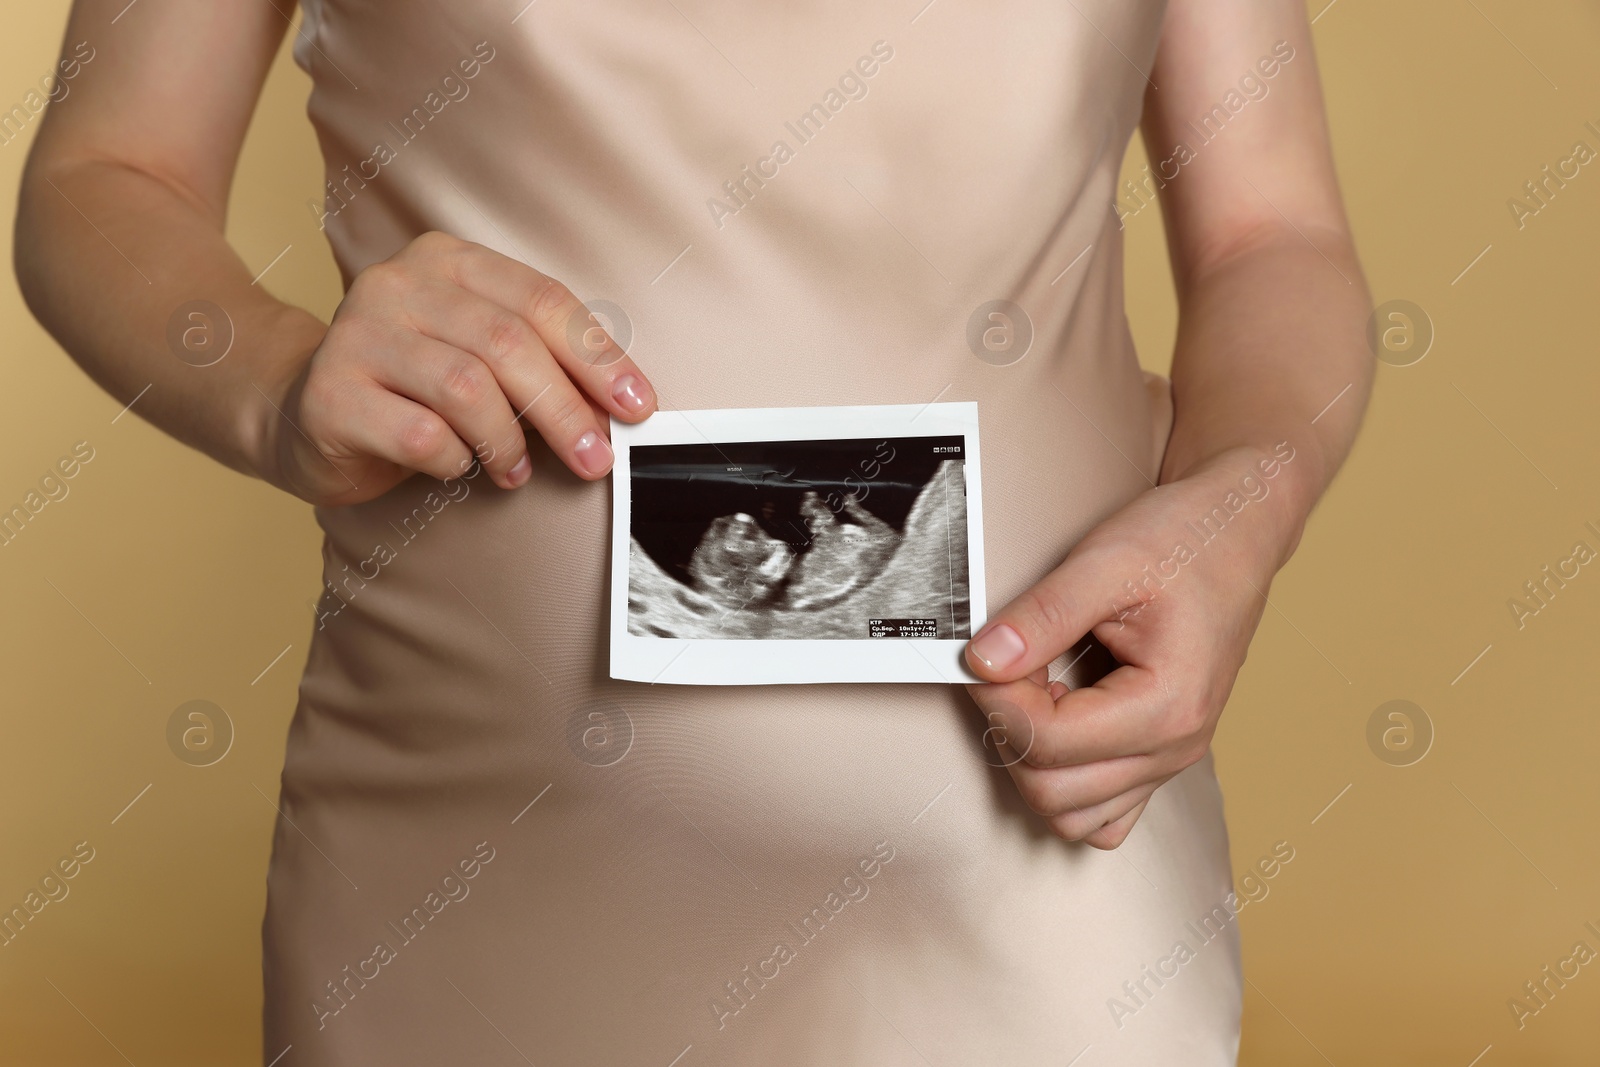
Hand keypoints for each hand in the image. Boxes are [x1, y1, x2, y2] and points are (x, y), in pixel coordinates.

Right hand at [260, 231, 655, 505]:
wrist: (307, 414)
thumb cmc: (413, 390)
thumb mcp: (479, 357)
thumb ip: (540, 360)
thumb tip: (621, 403)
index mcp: (446, 260)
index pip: (541, 300)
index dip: (597, 356)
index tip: (637, 406)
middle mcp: (397, 284)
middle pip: (507, 343)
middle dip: (564, 408)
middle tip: (594, 458)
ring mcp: (356, 335)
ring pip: (466, 387)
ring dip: (508, 440)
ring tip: (516, 470)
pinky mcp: (331, 394)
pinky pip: (422, 435)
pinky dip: (455, 460)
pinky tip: (457, 468)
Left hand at [963, 445, 1309, 848]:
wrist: (1236, 531)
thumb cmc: (1184, 540)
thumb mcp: (1104, 561)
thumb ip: (1040, 616)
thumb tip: (982, 663)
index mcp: (1168, 706)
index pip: (1046, 741)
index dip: (997, 698)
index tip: (985, 652)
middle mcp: (1175, 748)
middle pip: (1052, 790)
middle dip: (1011, 728)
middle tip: (1009, 665)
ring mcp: (1170, 759)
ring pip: (1070, 814)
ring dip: (1032, 761)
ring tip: (1035, 690)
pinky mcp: (1159, 755)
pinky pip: (1101, 812)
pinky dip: (1064, 781)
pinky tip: (1058, 720)